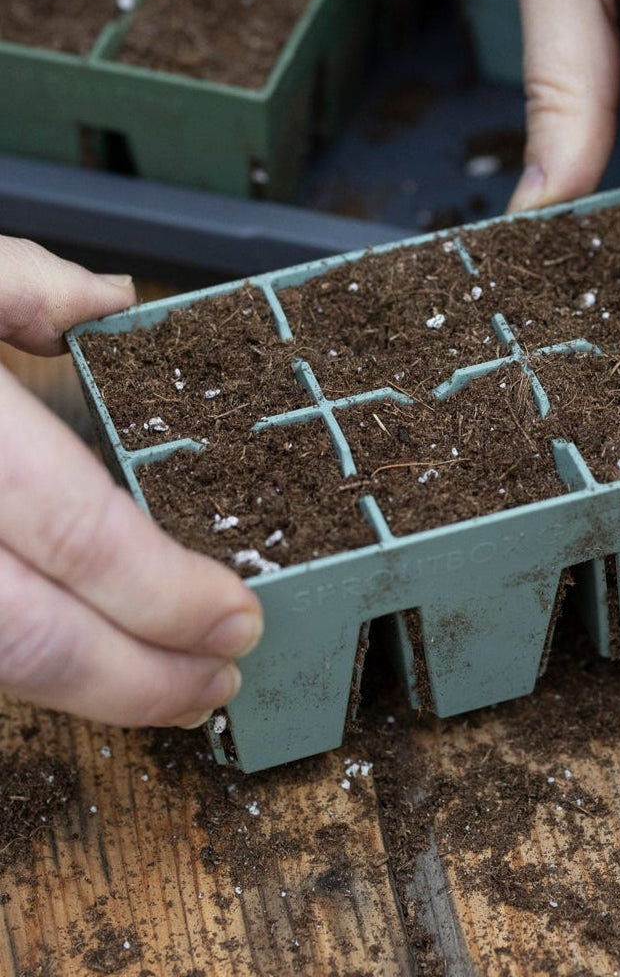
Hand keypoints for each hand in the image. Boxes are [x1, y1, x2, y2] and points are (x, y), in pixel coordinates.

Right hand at [0, 236, 262, 728]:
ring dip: (86, 693)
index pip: (78, 534)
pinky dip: (18, 670)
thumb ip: (12, 283)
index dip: (167, 595)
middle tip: (217, 684)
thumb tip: (112, 304)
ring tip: (165, 688)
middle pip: (30, 638)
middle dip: (140, 680)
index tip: (239, 618)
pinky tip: (77, 664)